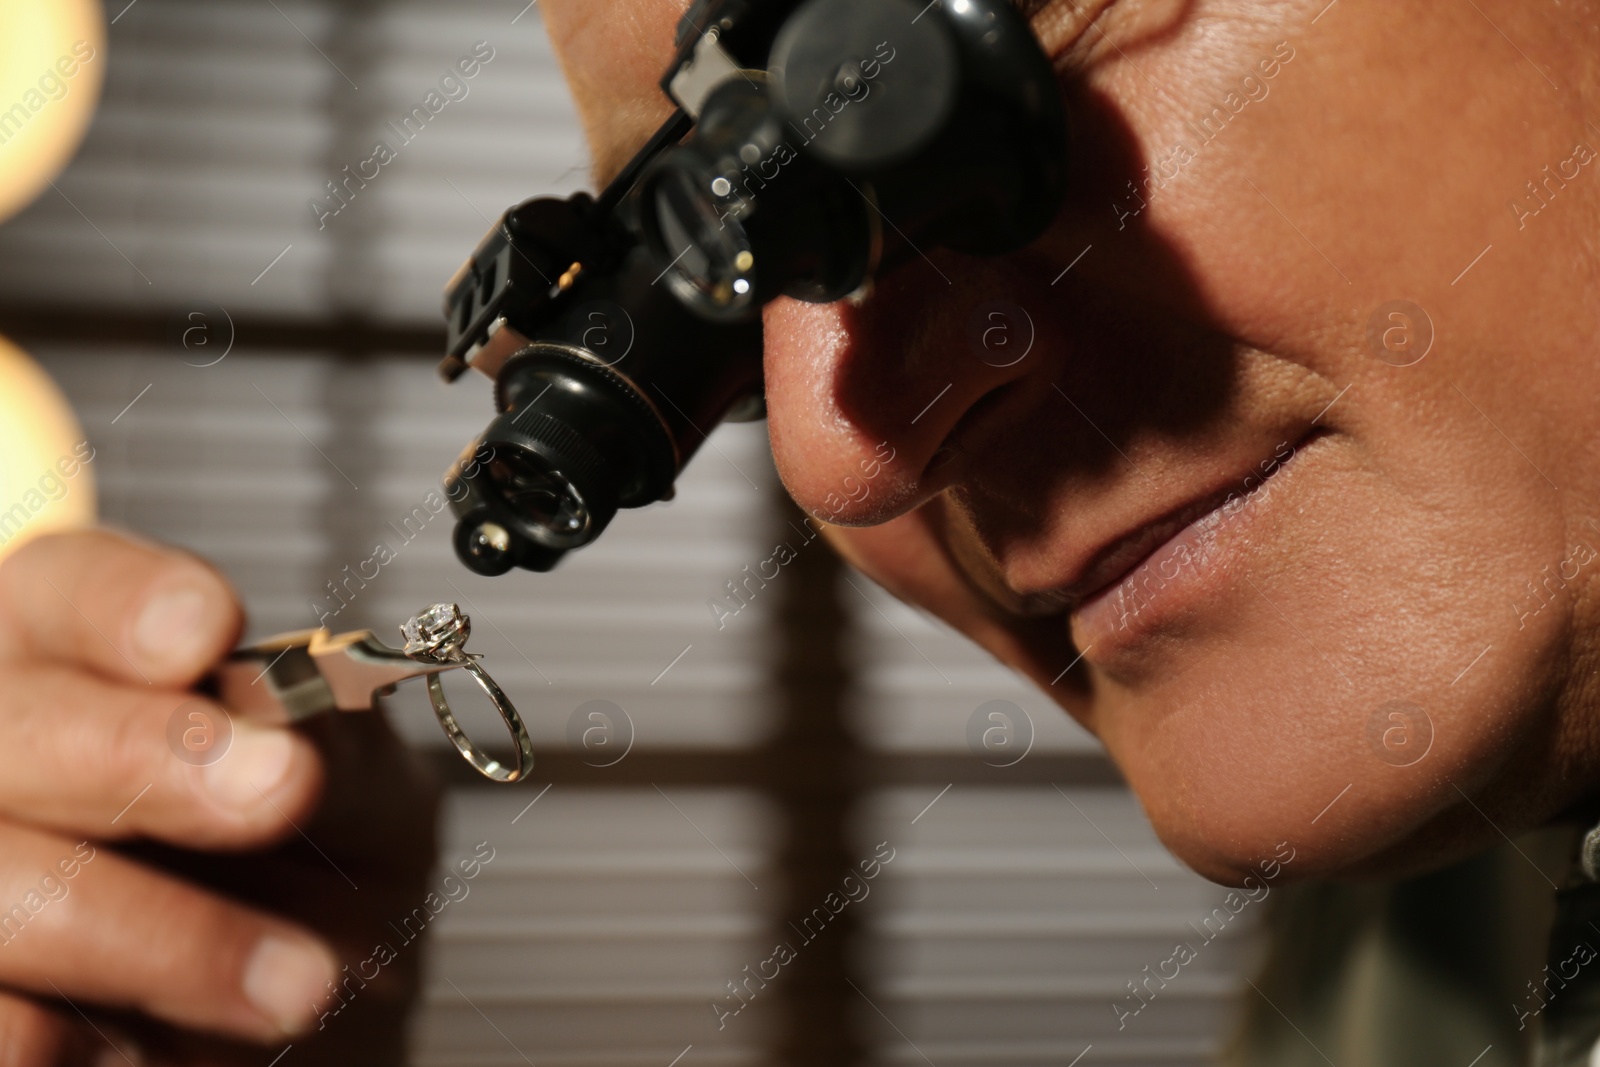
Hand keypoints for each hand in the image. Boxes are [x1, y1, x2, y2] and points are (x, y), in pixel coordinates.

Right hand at [0, 529, 439, 1064]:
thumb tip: (298, 717)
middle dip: (142, 758)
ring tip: (297, 980)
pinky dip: (57, 1034)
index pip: (69, 591)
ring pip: (0, 881)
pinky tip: (127, 1045)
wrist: (313, 1024)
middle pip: (17, 724)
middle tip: (277, 789)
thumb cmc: (325, 885)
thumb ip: (338, 754)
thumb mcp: (367, 804)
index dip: (123, 606)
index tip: (203, 631)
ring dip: (153, 935)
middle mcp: (3, 744)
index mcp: (87, 659)